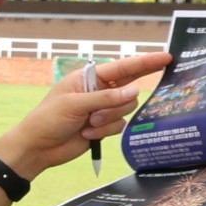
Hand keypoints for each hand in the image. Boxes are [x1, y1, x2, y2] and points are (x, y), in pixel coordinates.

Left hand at [0, 49, 167, 175]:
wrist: (38, 147)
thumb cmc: (48, 119)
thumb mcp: (75, 104)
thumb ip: (106, 98)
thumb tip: (136, 91)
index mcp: (89, 78)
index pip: (123, 67)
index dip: (146, 62)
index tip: (167, 57)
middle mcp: (99, 91)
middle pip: (129, 90)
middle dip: (117, 102)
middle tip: (96, 112)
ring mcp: (103, 109)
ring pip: (126, 109)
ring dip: (107, 119)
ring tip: (86, 124)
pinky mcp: (104, 126)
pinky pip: (119, 126)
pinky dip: (104, 131)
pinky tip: (86, 134)